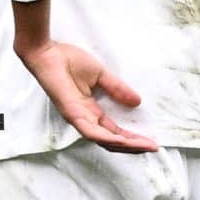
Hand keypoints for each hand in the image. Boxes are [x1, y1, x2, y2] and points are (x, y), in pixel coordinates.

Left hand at [16, 38, 156, 151]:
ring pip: (102, 140)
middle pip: (110, 140)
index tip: (151, 141)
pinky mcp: (71, 113)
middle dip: (132, 145)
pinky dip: (107, 138)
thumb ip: (117, 89)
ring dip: (125, 144)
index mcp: (89, 110)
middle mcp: (84, 118)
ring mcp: (77, 117)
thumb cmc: (67, 60)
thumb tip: (137, 102)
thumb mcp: (100, 75)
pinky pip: (90, 131)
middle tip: (153, 147)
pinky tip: (122, 140)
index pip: (113, 131)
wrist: (47, 52)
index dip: (132, 137)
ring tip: (144, 145)